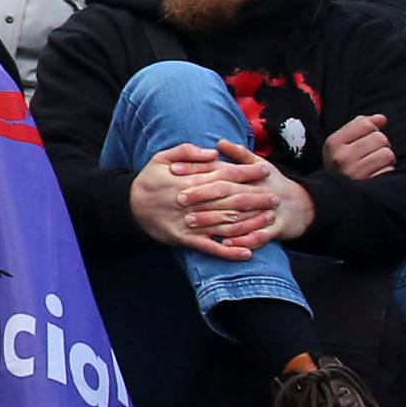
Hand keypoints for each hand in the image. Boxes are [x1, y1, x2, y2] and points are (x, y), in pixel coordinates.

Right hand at [129, 143, 264, 258]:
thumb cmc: (148, 180)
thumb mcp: (161, 157)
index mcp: (190, 180)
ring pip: (226, 223)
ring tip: (270, 219)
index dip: (246, 172)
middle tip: (276, 196)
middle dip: (256, 198)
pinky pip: (211, 247)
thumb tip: (214, 153)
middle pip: (231, 199)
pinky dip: (230, 251)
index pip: (225, 175)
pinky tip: (248, 254)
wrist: (129, 207)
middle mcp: (193, 202)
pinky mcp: (186, 240)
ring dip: (250, 222)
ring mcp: (191, 223)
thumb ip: (187, 151)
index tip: (265, 170)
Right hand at [323, 112, 394, 180]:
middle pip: (379, 138)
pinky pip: (390, 170)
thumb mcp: (342, 143)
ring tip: (376, 165)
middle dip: (381, 145)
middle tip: (373, 154)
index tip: (366, 139)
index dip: (371, 129)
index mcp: (333, 143)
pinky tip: (378, 175)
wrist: (335, 196)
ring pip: (387, 154)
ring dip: (386, 159)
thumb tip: (382, 118)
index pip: (364, 123)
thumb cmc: (342, 165)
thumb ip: (360, 126)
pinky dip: (387, 172)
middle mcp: (341, 157)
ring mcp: (355, 172)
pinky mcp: (368, 186)